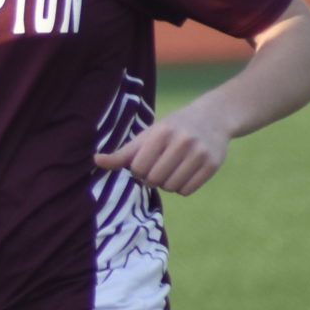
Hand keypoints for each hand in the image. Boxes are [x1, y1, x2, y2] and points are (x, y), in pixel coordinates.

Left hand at [93, 105, 231, 194]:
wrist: (213, 118)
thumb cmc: (172, 129)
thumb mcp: (148, 135)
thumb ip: (123, 152)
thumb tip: (96, 161)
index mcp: (162, 132)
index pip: (138, 168)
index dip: (138, 170)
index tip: (145, 162)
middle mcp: (182, 141)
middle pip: (154, 179)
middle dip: (152, 178)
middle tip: (159, 167)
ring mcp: (200, 153)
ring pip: (171, 187)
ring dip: (167, 184)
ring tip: (172, 169)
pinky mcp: (213, 164)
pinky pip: (187, 191)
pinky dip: (182, 187)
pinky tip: (185, 173)